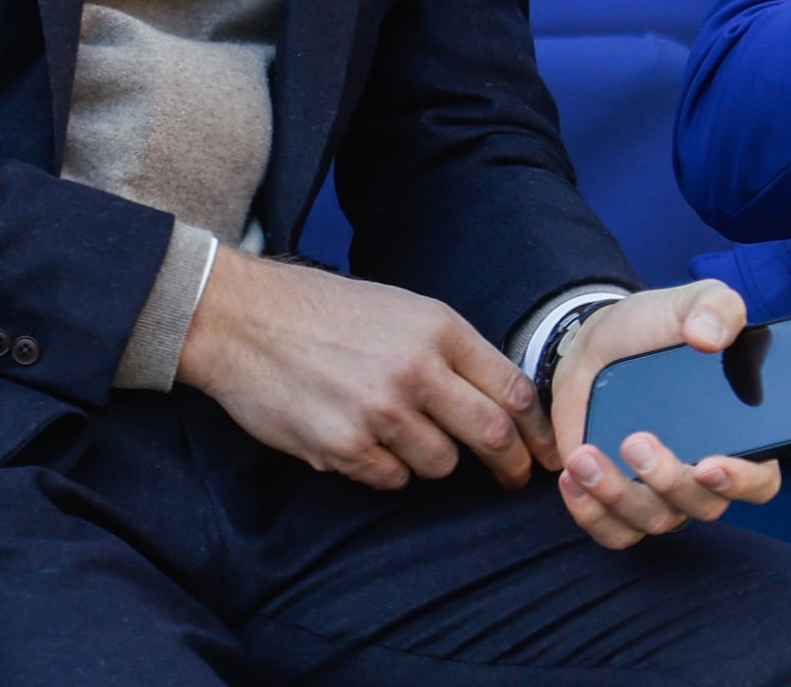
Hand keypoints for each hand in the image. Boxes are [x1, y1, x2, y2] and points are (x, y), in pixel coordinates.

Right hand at [175, 246, 554, 490]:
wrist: (247, 321)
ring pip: (440, 464)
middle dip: (511, 464)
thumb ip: (451, 351)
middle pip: (491, 434)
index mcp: (439, 329)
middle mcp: (418, 370)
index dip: (537, 426)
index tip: (543, 447)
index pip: (513, 387)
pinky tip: (361, 439)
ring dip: (431, 458)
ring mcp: (381, 412)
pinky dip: (386, 469)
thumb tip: (500, 398)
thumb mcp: (403, 310)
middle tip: (516, 477)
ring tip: (398, 432)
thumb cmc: (326, 313)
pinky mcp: (345, 447)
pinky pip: (391, 479)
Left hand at [547, 281, 782, 548]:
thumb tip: (711, 335)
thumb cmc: (656, 327)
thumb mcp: (690, 302)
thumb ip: (715, 308)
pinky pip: (612, 531)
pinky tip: (573, 478)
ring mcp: (661, 493)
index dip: (742, 482)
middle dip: (667, 480)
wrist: (598, 341)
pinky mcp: (618, 500)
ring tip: (586, 457)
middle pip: (702, 506)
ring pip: (652, 521)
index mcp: (739, 434)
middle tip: (635, 440)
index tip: (711, 465)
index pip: (760, 481)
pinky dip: (590, 514)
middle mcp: (705, 475)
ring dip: (617, 496)